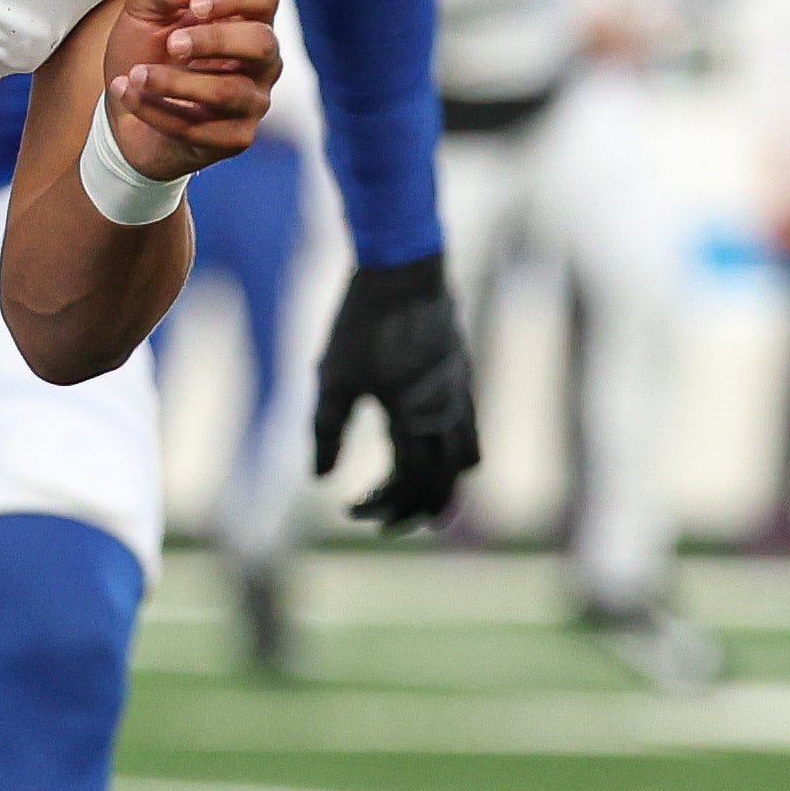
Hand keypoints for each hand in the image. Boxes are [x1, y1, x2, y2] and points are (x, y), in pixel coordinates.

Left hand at [101, 0, 280, 181]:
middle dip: (214, 41)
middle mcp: (260, 62)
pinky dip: (156, 111)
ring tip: (136, 75)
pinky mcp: (234, 138)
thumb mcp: (143, 11)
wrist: (126, 109)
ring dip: (175, 82)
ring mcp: (251, 102)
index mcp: (246, 21)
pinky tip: (129, 96)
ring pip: (229, 92)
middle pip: (262, 44)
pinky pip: (200, 128)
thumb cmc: (146, 52)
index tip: (195, 4)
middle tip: (172, 44)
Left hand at [312, 254, 480, 529]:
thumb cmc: (362, 324)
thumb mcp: (333, 380)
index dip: (381, 507)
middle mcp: (448, 413)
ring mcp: (462, 393)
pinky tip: (424, 448)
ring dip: (442, 486)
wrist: (404, 269)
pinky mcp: (463, 375)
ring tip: (415, 497)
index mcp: (415, 421)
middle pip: (443, 484)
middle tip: (383, 521)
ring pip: (465, 460)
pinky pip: (469, 430)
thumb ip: (327, 433)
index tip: (349, 509)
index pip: (408, 486)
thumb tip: (320, 481)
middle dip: (413, 509)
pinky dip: (452, 455)